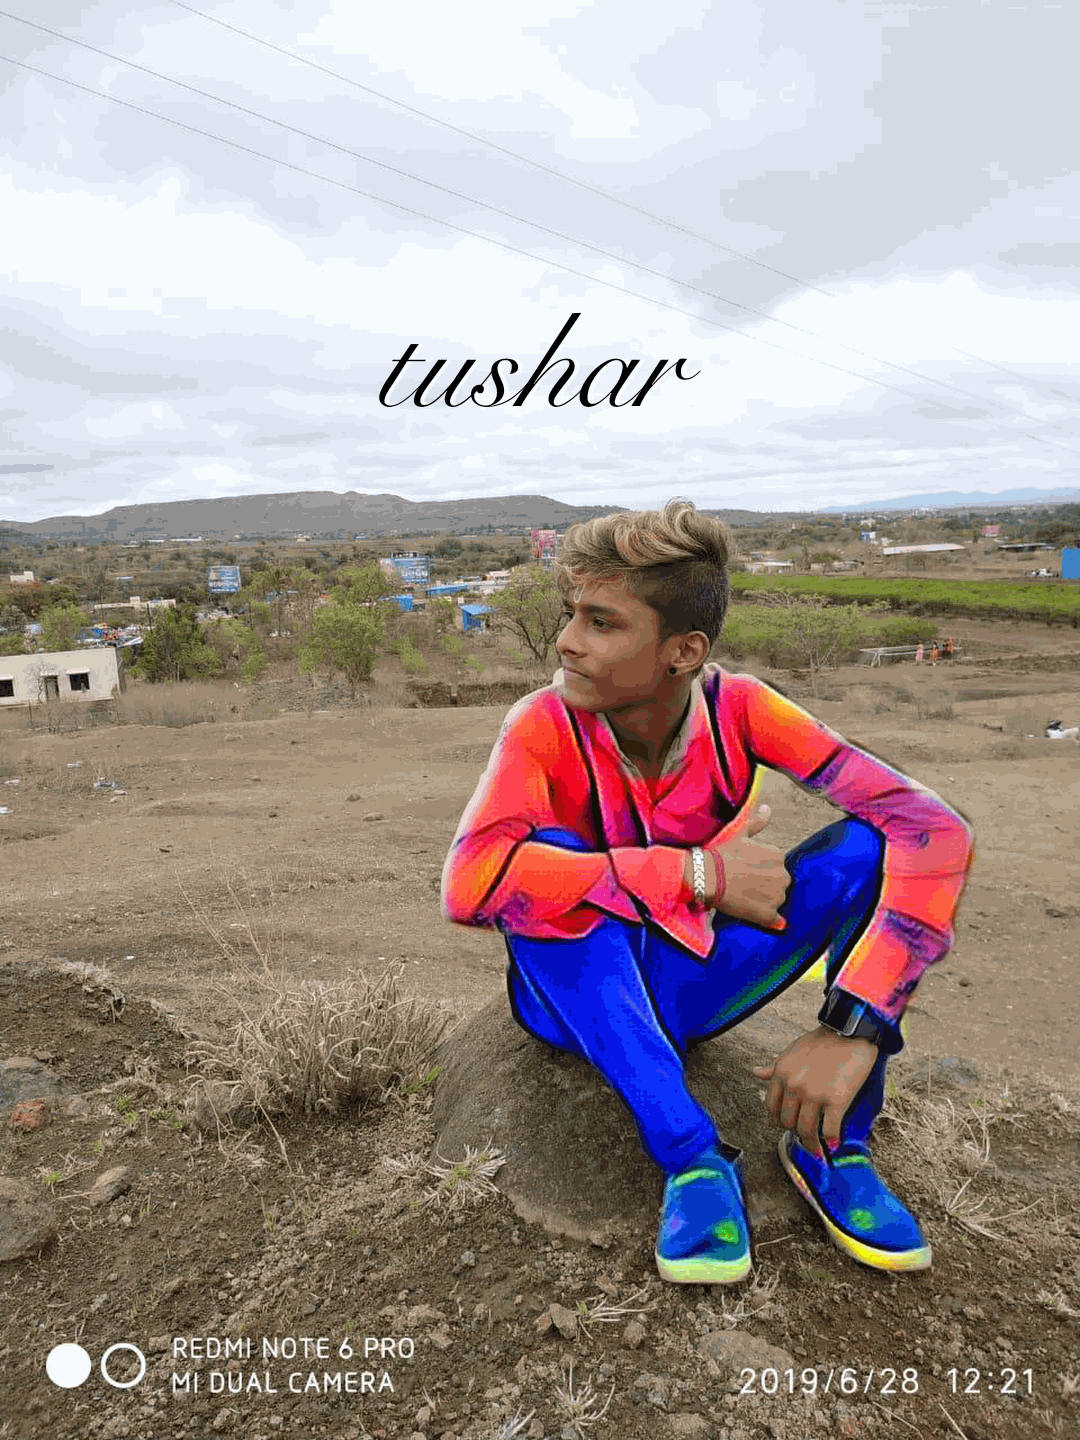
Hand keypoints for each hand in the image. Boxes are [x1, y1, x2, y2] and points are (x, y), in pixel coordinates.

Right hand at [710, 804, 789, 929]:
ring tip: (744, 897)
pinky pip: (774, 920)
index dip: (760, 870)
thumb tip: (767, 809)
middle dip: (765, 884)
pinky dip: (769, 919)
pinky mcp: (767, 913)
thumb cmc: (719, 852)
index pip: (775, 866)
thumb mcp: (739, 832)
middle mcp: (782, 875)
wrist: (704, 876)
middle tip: (743, 884)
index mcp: (777, 855)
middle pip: (778, 883)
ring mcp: (776, 895)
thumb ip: (757, 822)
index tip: (745, 871)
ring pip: (776, 900)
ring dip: (765, 900)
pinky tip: (756, 915)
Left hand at [753, 1028, 877, 1154]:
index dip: (779, 1120)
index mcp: (781, 1073)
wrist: (850, 1032)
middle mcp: (794, 1086)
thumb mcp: (792, 1051)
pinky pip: (830, 1130)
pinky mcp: (837, 1100)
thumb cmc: (822, 1041)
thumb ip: (775, 1067)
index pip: (771, 1108)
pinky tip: (834, 1144)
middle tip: (806, 1136)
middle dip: (796, 1132)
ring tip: (818, 1149)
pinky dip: (831, 1141)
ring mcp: (815, 1094)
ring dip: (812, 1144)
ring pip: (806, 1131)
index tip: (789, 1124)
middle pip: (788, 1122)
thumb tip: (756, 1072)